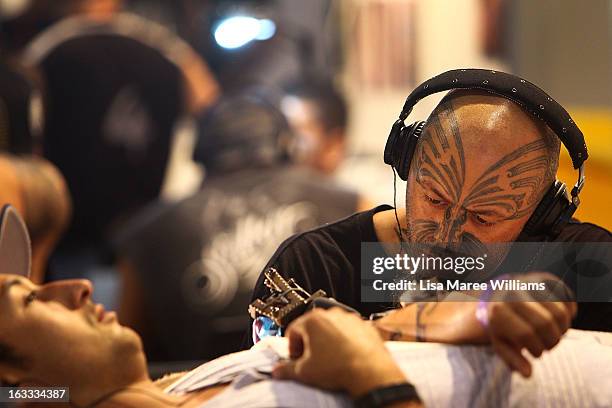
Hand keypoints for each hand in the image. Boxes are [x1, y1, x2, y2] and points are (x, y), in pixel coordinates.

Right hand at [272, 308, 407, 398]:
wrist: (369, 371)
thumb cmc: (340, 367)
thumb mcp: (305, 372)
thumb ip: (287, 369)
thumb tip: (278, 370)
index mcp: (312, 320)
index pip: (293, 330)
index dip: (292, 347)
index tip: (296, 359)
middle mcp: (331, 315)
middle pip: (312, 328)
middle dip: (310, 344)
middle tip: (312, 360)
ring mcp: (349, 318)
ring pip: (331, 328)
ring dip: (328, 342)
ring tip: (330, 360)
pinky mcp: (364, 326)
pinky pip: (349, 332)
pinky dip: (346, 342)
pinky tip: (346, 357)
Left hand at [484, 272, 576, 376]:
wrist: (495, 296)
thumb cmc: (499, 325)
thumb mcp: (500, 343)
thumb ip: (513, 359)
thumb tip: (528, 374)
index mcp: (498, 311)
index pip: (526, 334)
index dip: (537, 349)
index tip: (537, 353)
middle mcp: (512, 293)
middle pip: (545, 323)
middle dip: (552, 341)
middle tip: (549, 345)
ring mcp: (527, 282)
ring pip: (559, 311)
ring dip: (563, 328)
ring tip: (555, 333)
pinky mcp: (541, 277)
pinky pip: (565, 295)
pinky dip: (570, 310)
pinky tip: (563, 318)